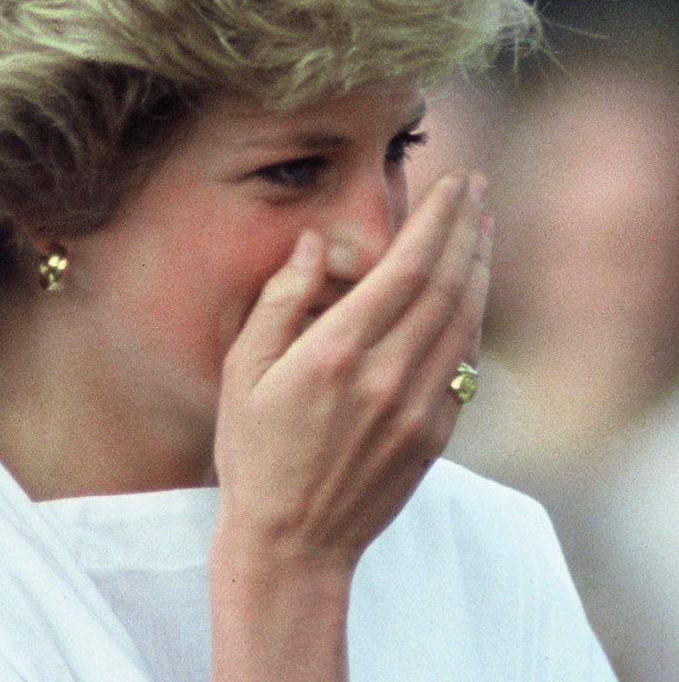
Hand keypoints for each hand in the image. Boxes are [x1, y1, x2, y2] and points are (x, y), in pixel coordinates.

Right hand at [213, 171, 490, 573]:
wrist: (293, 543)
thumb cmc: (254, 451)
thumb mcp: (242, 371)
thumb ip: (280, 300)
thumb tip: (317, 242)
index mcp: (335, 353)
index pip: (404, 267)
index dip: (434, 219)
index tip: (452, 183)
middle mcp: (385, 376)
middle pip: (445, 284)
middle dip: (465, 227)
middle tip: (477, 186)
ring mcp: (417, 409)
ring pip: (464, 320)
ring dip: (479, 265)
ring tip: (483, 224)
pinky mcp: (434, 435)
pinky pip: (465, 362)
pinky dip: (474, 316)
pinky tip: (472, 290)